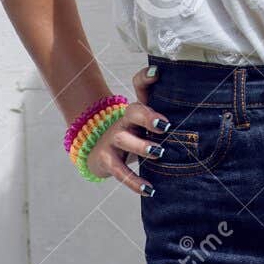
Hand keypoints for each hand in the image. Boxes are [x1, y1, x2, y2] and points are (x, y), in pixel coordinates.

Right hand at [81, 67, 169, 193]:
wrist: (97, 152)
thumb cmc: (130, 135)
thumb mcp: (144, 121)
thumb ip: (157, 105)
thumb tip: (163, 76)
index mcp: (135, 110)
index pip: (138, 88)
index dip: (145, 79)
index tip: (157, 74)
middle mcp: (123, 122)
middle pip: (132, 112)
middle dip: (147, 117)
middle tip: (165, 125)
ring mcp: (113, 141)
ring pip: (123, 140)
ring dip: (141, 146)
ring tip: (159, 153)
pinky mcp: (107, 161)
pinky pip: (120, 172)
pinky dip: (134, 182)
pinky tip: (150, 190)